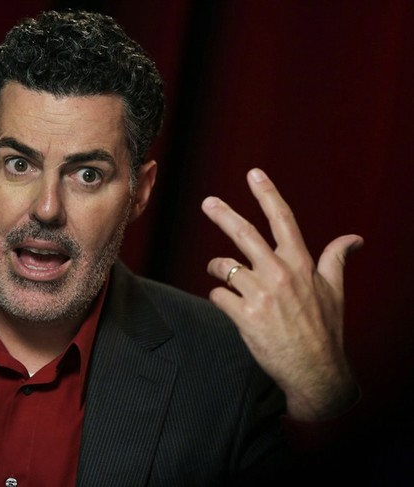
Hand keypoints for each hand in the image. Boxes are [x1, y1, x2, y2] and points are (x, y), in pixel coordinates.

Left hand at [202, 169, 362, 420]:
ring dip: (217, 268)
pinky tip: (227, 303)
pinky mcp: (245, 316)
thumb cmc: (325, 329)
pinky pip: (218, 296)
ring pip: (224, 267)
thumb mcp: (334, 290)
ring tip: (218, 271)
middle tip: (207, 202)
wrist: (315, 371)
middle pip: (245, 235)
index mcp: (301, 264)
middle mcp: (280, 274)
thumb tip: (354, 238)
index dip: (267, 194)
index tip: (253, 174)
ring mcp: (262, 295)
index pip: (283, 220)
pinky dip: (219, 297)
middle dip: (223, 214)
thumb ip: (336, 259)